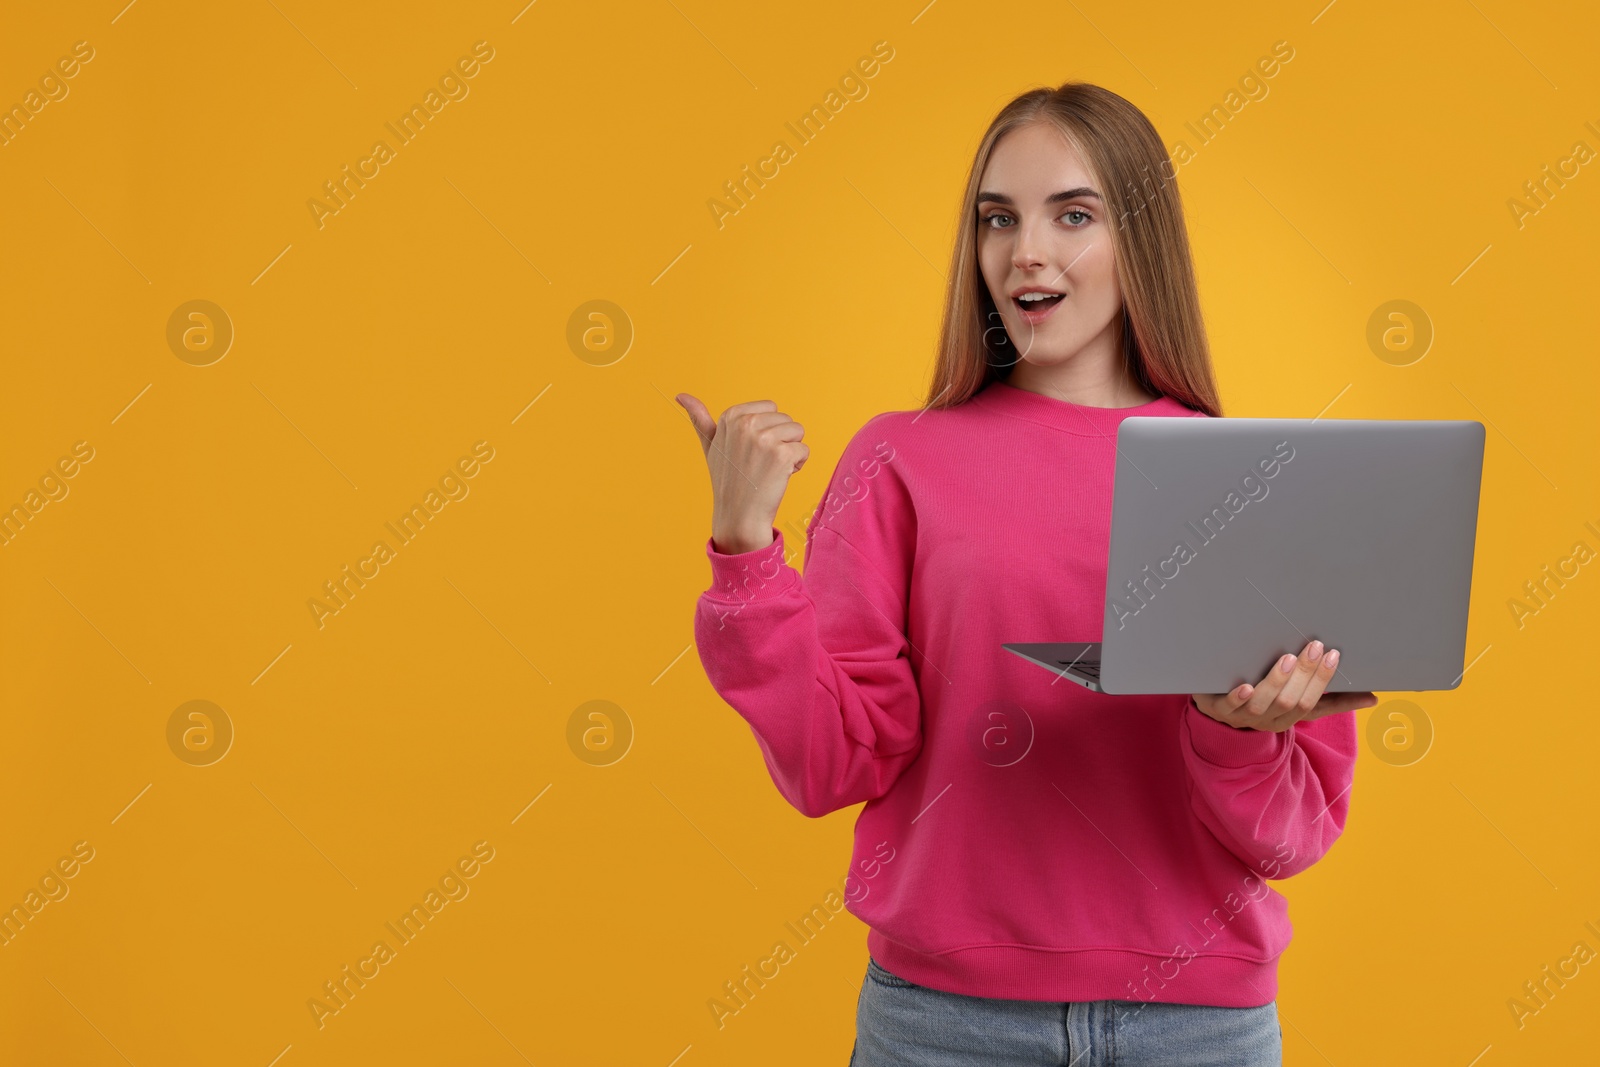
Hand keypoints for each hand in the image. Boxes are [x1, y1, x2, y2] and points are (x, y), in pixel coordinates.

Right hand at [677, 393, 808, 554]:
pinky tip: (778, 478)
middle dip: (780, 440)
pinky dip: (797, 466)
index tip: (750, 451)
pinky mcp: (781, 454)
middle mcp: (746, 423)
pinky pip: (804, 450)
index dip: (766, 430)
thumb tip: (680, 395)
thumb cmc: (727, 480)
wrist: (738, 515)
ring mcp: (764, 438)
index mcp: (731, 415)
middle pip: (786, 419)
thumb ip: (699, 418)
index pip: (770, 408)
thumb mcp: (710, 446)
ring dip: (790, 452)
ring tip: (769, 469)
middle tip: (760, 463)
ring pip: (797, 432)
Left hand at [1191, 639, 1377, 732]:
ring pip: (1263, 703)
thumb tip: (1373, 699)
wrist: (1217, 710)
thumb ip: (1330, 700)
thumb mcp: (1297, 701)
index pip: (1314, 703)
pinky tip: (1246, 686)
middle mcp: (1269, 719)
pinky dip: (1239, 697)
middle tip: (1315, 647)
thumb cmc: (1264, 700)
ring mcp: (1243, 716)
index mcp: (1290, 717)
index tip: (1335, 656)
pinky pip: (1230, 706)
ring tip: (1287, 658)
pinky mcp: (1218, 709)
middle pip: (1292, 701)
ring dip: (1277, 681)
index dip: (1325, 681)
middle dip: (1305, 674)